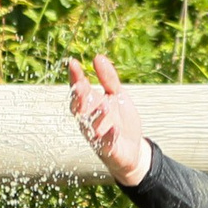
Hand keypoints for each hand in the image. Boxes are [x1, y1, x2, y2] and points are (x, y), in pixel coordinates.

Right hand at [67, 53, 149, 186]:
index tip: (73, 63)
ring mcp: (96, 135)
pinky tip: (114, 128)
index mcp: (89, 105)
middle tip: (81, 85)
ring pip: (91, 126)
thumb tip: (98, 57)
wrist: (134, 147)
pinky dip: (109, 136)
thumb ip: (108, 78)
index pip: (78, 89)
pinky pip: (105, 143)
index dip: (75, 77)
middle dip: (78, 97)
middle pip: (78, 108)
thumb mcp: (117, 95)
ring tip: (104, 105)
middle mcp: (88, 120)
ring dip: (97, 116)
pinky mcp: (107, 149)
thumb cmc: (121, 120)